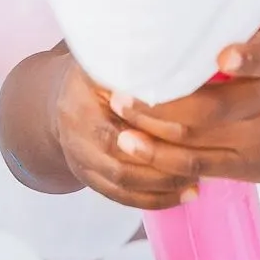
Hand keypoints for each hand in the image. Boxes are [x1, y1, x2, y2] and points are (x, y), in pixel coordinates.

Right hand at [50, 56, 202, 210]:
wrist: (60, 100)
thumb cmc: (96, 76)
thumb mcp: (108, 62)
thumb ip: (136, 66)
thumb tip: (181, 58)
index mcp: (81, 105)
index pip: (115, 131)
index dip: (151, 133)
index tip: (188, 130)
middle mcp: (76, 137)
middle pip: (120, 164)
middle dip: (163, 165)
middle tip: (199, 160)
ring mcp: (81, 162)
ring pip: (123, 185)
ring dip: (163, 186)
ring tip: (196, 180)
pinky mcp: (91, 180)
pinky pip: (122, 197)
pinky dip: (155, 200)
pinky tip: (184, 195)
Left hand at [111, 29, 259, 191]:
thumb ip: (243, 39)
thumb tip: (178, 14)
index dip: (245, 57)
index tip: (224, 55)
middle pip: (211, 110)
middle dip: (160, 105)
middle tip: (119, 94)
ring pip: (197, 144)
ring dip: (152, 138)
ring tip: (118, 127)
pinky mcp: (249, 170)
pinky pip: (199, 168)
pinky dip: (164, 161)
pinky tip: (137, 150)